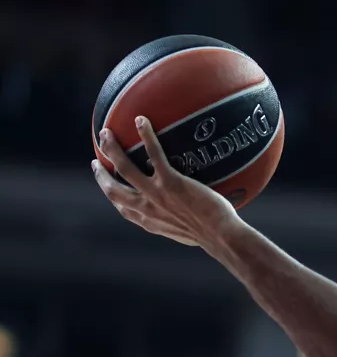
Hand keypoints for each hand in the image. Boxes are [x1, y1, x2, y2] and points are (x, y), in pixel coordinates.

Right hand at [93, 118, 241, 247]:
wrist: (220, 235)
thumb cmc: (210, 235)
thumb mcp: (185, 231)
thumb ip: (175, 220)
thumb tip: (182, 212)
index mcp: (148, 221)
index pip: (121, 207)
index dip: (110, 194)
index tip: (104, 183)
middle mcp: (146, 208)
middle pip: (112, 188)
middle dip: (100, 173)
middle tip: (96, 159)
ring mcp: (156, 193)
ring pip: (124, 167)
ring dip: (111, 149)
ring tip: (106, 133)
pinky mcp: (171, 181)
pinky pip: (154, 154)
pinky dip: (146, 135)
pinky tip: (141, 120)